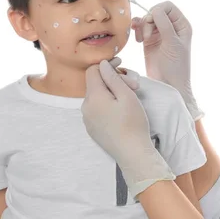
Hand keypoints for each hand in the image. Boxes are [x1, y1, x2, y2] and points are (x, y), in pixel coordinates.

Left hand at [82, 60, 174, 197]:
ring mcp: (87, 119)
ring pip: (97, 97)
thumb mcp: (127, 96)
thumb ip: (113, 78)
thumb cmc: (133, 123)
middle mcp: (85, 107)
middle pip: (96, 84)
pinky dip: (107, 105)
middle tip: (134, 87)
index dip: (107, 65)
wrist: (132, 153)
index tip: (121, 65)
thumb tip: (102, 64)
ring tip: (129, 99)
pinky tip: (121, 111)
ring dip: (111, 93)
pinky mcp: (92, 128)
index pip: (93, 71)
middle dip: (113, 80)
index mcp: (93, 97)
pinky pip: (96, 109)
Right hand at [132, 1, 203, 120]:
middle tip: (147, 37)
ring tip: (141, 40)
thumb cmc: (175, 67)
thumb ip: (164, 24)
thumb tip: (155, 9)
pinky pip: (141, 28)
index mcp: (182, 26)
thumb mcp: (172, 43)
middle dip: (148, 21)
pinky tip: (137, 39)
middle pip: (155, 11)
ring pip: (147, 19)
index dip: (157, 10)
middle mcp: (171, 28)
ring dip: (142, 26)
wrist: (168, 85)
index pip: (168, 7)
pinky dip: (137, 30)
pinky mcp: (149, 41)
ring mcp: (160, 34)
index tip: (151, 22)